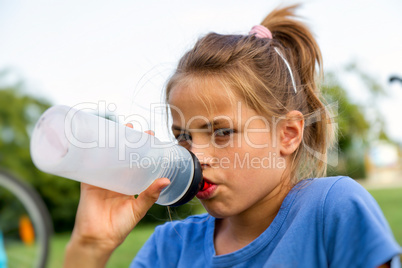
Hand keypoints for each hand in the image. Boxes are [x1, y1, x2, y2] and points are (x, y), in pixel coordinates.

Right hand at [64, 125, 168, 266]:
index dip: (144, 151)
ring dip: (112, 144)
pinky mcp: (89, 182)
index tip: (151, 137)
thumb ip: (150, 195)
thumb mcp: (138, 209)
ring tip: (119, 129)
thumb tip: (166, 180)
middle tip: (133, 128)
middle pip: (123, 157)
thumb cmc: (120, 226)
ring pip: (108, 158)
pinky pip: (90, 166)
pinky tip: (97, 143)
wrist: (97, 238)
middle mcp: (118, 180)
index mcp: (131, 185)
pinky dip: (92, 155)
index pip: (139, 163)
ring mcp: (103, 179)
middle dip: (128, 143)